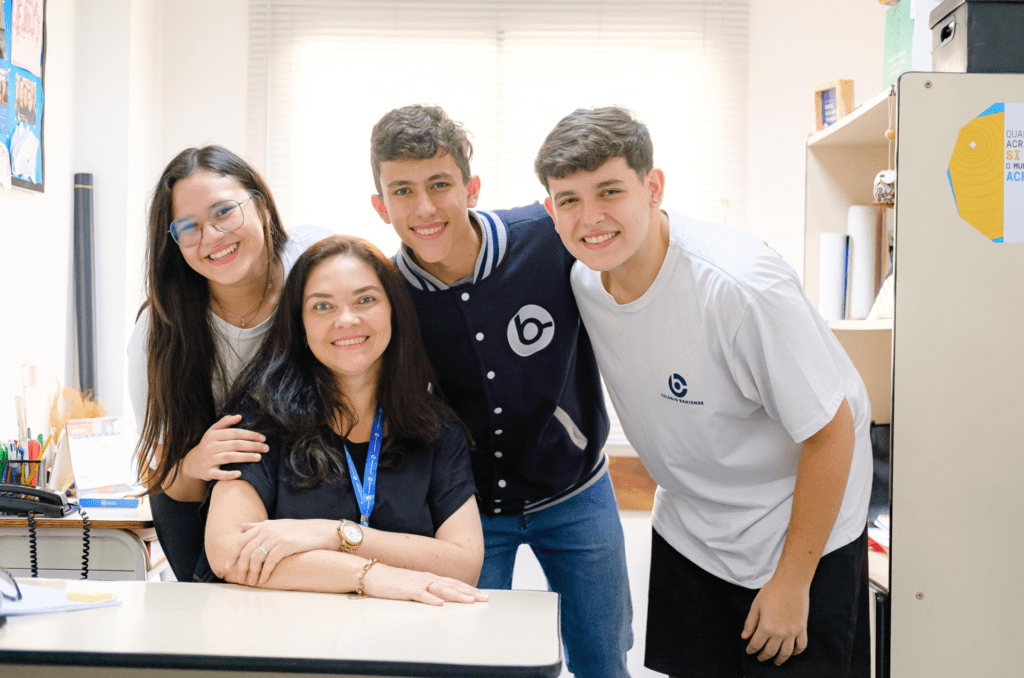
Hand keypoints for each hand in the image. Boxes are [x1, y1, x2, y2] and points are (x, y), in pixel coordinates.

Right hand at [181, 414, 267, 481]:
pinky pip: (219, 474)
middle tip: (266, 448)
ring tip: (259, 457)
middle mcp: (211, 446)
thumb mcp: (213, 431)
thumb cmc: (208, 445)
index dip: (250, 435)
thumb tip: (239, 416)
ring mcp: (209, 459)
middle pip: (235, 445)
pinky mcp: (208, 472)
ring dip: (245, 457)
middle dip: (252, 446)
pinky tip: (240, 474)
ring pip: (229, 457)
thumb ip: (225, 422)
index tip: (263, 438)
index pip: (235, 433)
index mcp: (214, 435)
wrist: (191, 463)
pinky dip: (229, 474)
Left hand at [229, 519, 338, 585]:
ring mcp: (277, 536)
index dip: (232, 554)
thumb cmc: (300, 531)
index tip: (228, 567)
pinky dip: (264, 572)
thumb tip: (242, 527)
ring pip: (256, 557)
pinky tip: (264, 579)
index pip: (241, 540)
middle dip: (241, 567)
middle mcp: (268, 529)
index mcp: (264, 525)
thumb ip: (259, 526)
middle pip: (246, 550)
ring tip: (252, 582)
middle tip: (241, 579)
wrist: (321, 531)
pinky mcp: (287, 544)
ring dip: (252, 572)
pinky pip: (270, 561)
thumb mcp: (278, 525)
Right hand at [362, 563, 488, 605]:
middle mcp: (426, 579)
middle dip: (469, 592)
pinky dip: (430, 599)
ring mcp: (416, 584)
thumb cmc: (392, 582)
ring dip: (456, 595)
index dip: (468, 589)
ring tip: (469, 601)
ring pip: (440, 589)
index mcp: (429, 578)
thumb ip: (427, 590)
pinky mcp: (405, 590)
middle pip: (452, 586)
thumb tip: (441, 599)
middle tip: (484, 598)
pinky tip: (439, 604)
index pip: (453, 583)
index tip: (481, 595)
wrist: (371, 574)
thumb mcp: (413, 585)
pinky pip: (420, 595)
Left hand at [741, 575, 809, 665]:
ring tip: (775, 662)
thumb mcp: (756, 606)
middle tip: (760, 658)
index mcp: (766, 627)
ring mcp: (792, 632)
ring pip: (786, 653)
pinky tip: (791, 653)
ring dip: (780, 659)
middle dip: (763, 656)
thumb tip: (744, 637)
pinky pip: (801, 646)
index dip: (751, 650)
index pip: (756, 644)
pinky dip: (797, 652)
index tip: (749, 651)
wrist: (791, 582)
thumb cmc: (772, 591)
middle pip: (770, 651)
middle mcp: (780, 633)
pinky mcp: (802, 629)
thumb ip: (750, 623)